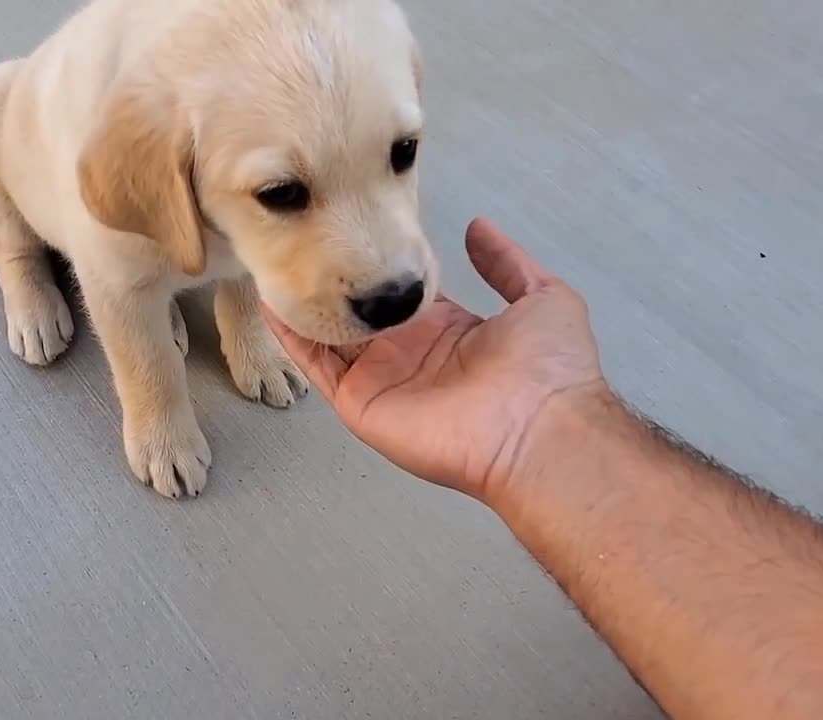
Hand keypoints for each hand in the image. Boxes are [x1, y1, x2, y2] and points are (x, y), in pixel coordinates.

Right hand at [263, 218, 606, 501]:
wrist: (540, 430)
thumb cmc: (549, 368)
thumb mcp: (543, 297)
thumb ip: (506, 263)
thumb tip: (477, 227)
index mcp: (449, 332)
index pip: (401, 295)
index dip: (379, 267)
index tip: (354, 226)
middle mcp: (410, 355)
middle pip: (361, 314)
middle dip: (336, 282)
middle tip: (304, 237)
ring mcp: (381, 380)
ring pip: (332, 336)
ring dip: (307, 302)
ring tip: (277, 257)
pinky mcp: (359, 402)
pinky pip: (318, 365)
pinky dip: (292, 334)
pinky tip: (272, 298)